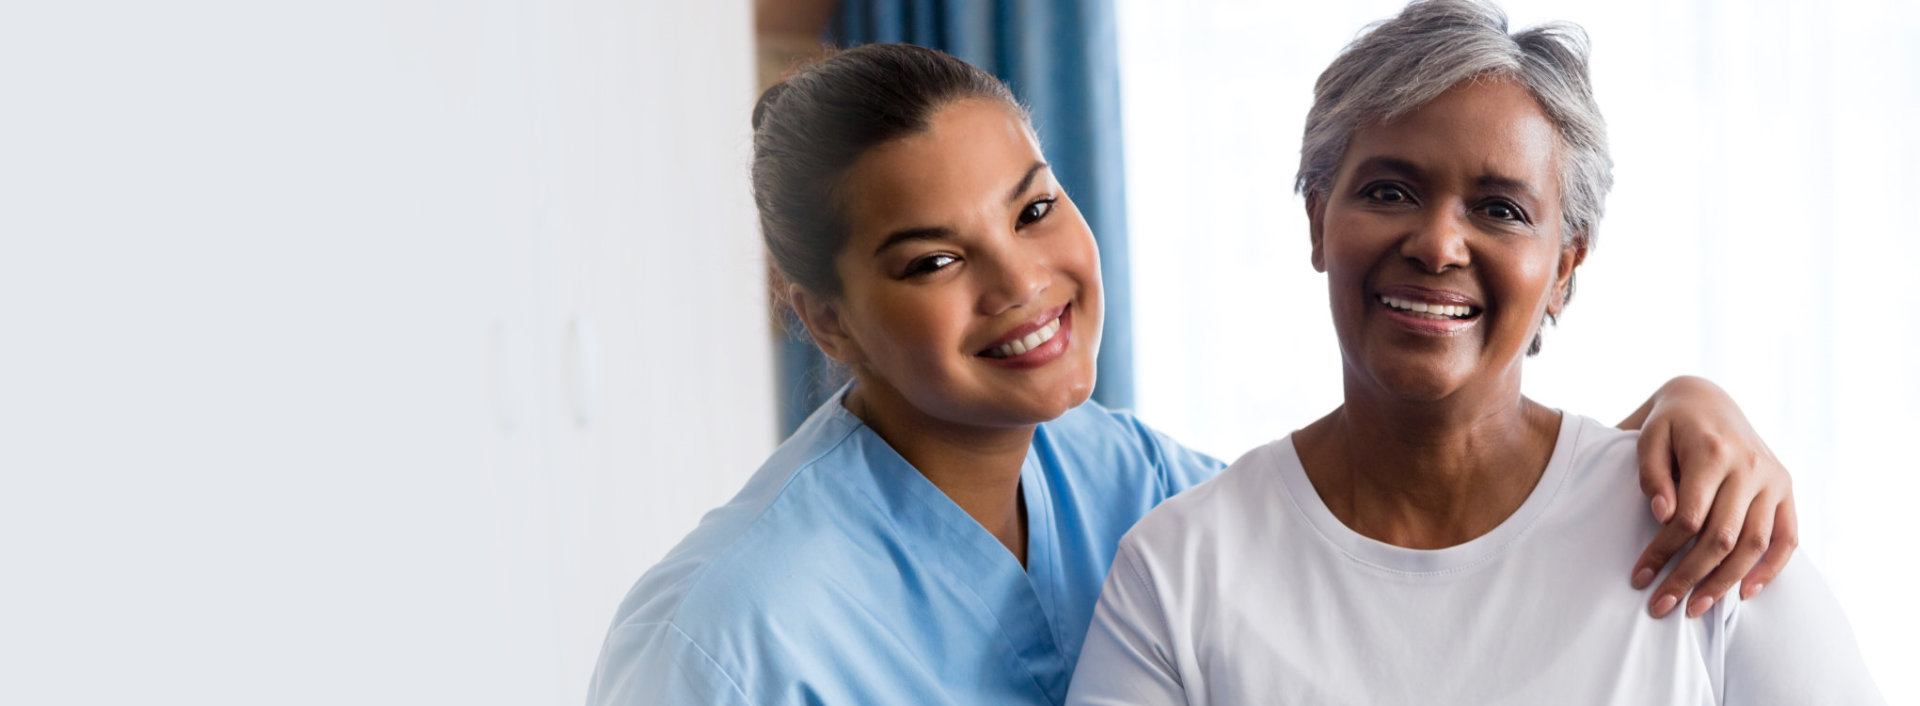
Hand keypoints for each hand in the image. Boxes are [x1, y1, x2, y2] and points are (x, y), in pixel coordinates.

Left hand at [1621, 376, 1796, 618]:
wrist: (1707, 400)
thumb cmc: (1669, 425)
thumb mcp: (1648, 438)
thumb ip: (1652, 475)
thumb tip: (1663, 514)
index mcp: (1713, 451)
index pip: (1690, 516)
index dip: (1663, 551)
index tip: (1639, 577)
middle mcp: (1750, 466)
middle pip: (1722, 536)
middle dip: (1690, 577)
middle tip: (1662, 607)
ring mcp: (1774, 478)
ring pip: (1755, 543)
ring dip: (1725, 582)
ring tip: (1696, 609)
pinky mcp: (1786, 488)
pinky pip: (1787, 537)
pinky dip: (1770, 569)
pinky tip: (1745, 593)